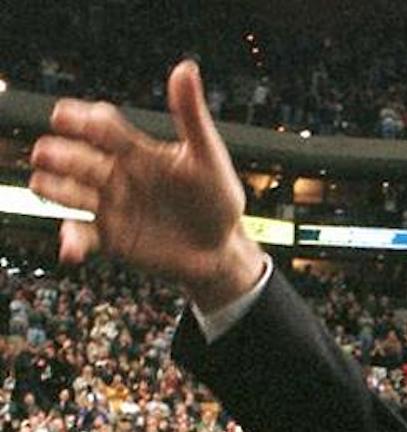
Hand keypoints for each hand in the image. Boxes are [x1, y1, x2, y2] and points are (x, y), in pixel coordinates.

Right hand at [29, 60, 263, 310]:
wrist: (222, 248)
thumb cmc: (217, 200)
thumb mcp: (208, 157)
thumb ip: (192, 116)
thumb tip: (186, 69)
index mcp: (136, 150)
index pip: (101, 126)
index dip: (82, 119)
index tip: (66, 116)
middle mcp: (116, 174)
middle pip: (77, 157)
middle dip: (61, 153)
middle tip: (48, 152)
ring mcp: (111, 205)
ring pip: (69, 191)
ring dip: (54, 187)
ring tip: (45, 184)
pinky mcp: (111, 236)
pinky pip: (82, 235)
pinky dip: (72, 240)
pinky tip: (70, 246)